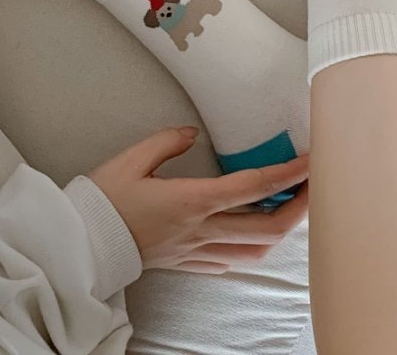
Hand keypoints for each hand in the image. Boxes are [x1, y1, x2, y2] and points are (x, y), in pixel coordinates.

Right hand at [89, 126, 308, 273]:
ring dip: (281, 230)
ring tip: (291, 205)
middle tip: (315, 183)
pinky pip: (233, 261)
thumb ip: (167, 141)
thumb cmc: (103, 202)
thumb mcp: (132, 159)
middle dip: (299, 207)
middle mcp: (201, 231)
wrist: (80, 247)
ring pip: (255, 250)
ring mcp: (196, 252)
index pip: (254, 187)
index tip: (312, 159)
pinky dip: (254, 246)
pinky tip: (255, 230)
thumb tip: (193, 133)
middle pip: (268, 227)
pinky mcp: (188, 263)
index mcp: (192, 201)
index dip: (289, 173)